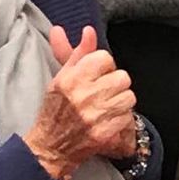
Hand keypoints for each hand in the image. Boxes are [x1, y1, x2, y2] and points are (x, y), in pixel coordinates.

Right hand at [23, 24, 137, 179]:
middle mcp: (83, 95)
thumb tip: (89, 31)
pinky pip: (127, 117)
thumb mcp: (61, 78)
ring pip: (128, 97)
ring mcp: (95, 116)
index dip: (105, 66)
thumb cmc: (54, 110)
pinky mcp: (104, 133)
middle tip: (105, 92)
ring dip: (121, 102)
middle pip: (122, 77)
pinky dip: (121, 119)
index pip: (105, 58)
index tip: (98, 75)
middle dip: (115, 84)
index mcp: (71, 79)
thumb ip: (78, 54)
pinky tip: (108, 121)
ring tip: (108, 107)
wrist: (50, 147)